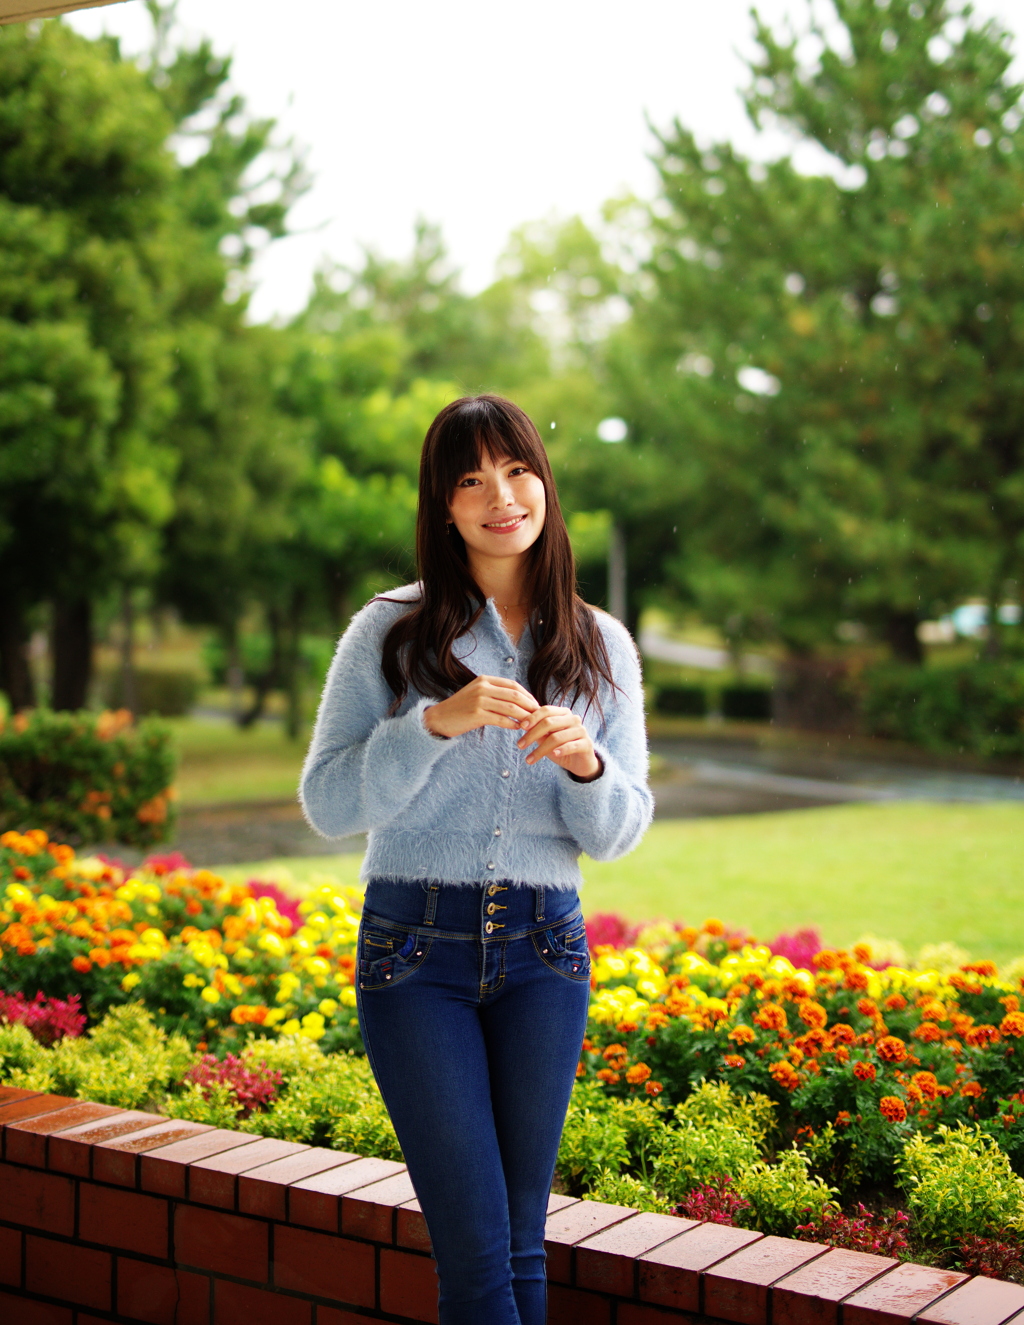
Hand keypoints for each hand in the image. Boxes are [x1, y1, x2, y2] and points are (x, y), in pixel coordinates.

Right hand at [424, 675, 538, 738]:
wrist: (440, 718)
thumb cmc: (461, 708)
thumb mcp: (477, 693)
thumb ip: (495, 692)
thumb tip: (518, 698)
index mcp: (485, 680)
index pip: (513, 685)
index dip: (527, 695)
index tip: (535, 705)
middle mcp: (483, 687)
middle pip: (515, 695)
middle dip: (530, 706)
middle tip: (539, 715)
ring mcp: (480, 701)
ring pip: (511, 708)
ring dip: (524, 717)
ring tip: (531, 724)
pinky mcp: (477, 715)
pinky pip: (501, 720)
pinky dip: (513, 724)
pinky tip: (518, 729)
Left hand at [517, 706, 601, 780]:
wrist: (580, 762)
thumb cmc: (560, 747)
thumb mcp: (546, 738)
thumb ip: (537, 730)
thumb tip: (520, 723)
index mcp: (563, 713)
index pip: (546, 710)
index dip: (532, 717)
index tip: (520, 727)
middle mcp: (573, 719)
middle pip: (549, 722)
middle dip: (532, 734)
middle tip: (520, 745)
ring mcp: (581, 731)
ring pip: (557, 737)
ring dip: (541, 749)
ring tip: (529, 759)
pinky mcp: (587, 744)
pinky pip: (571, 745)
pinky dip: (561, 750)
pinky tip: (553, 755)